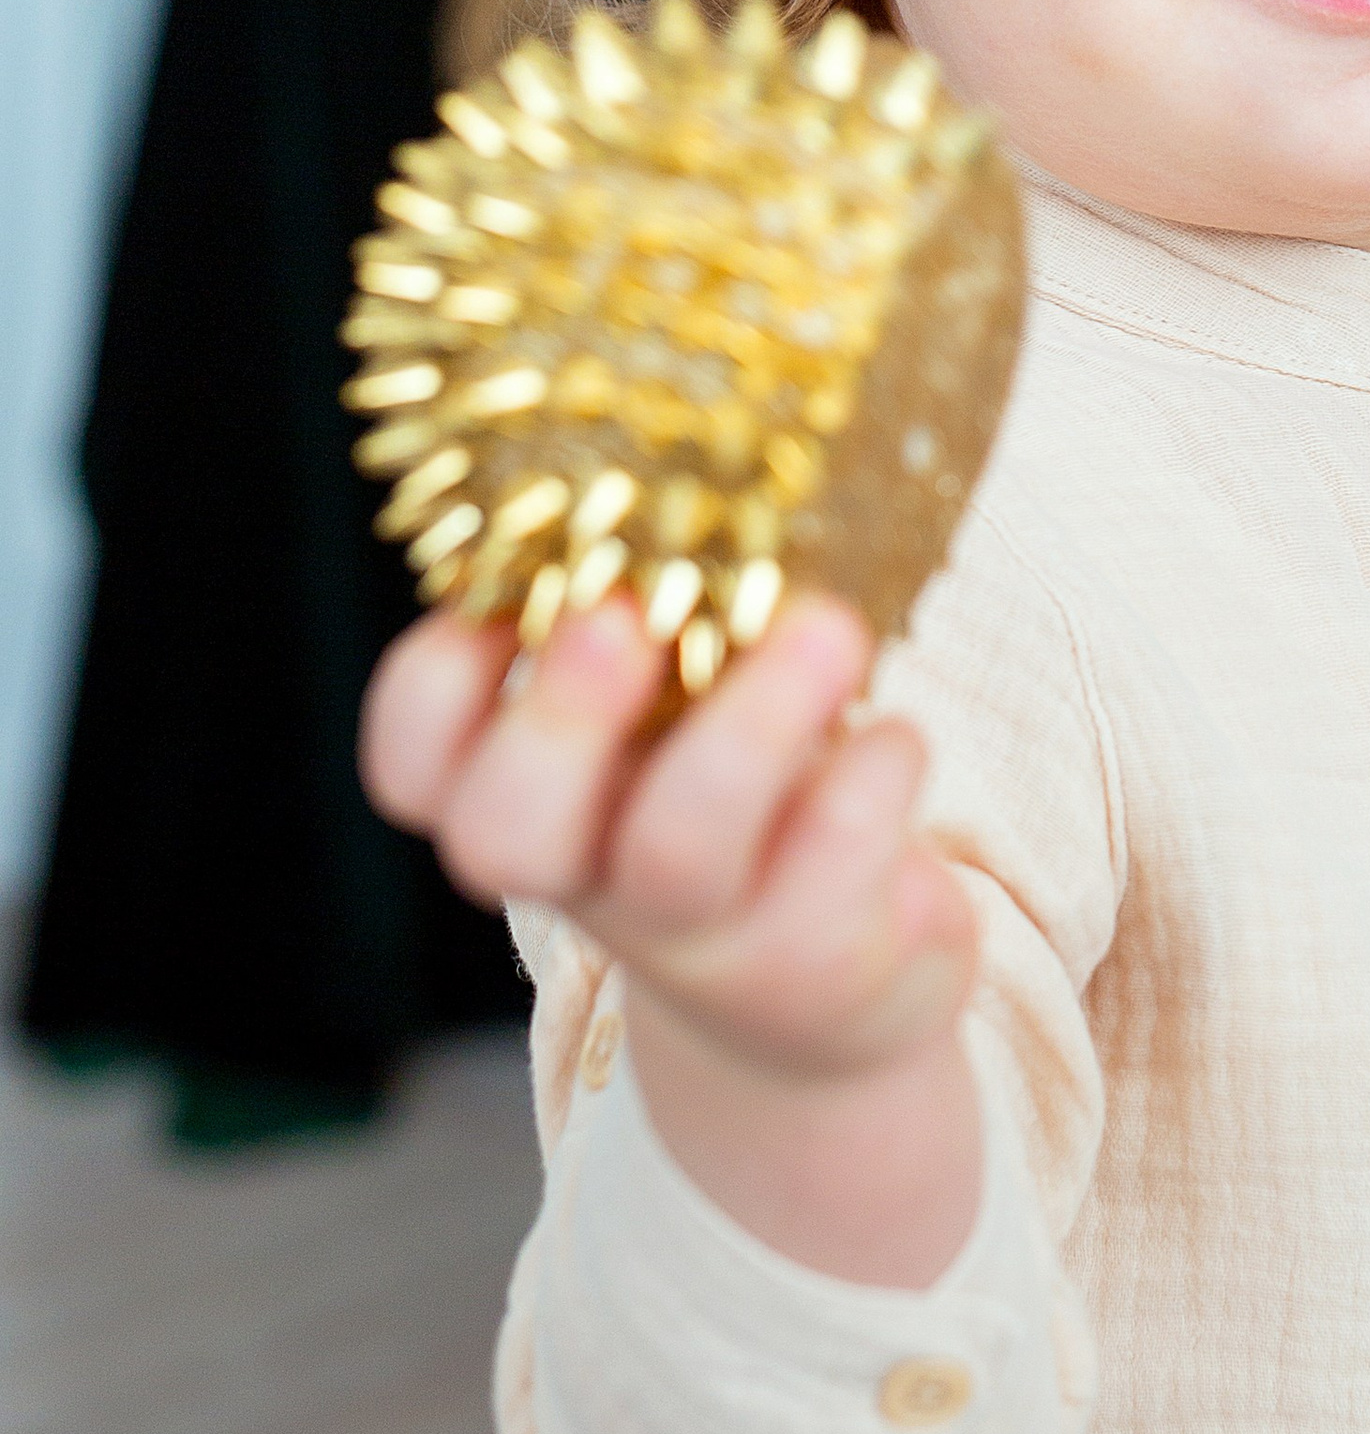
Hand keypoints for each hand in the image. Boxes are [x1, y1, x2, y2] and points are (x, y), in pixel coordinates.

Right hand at [361, 593, 980, 1282]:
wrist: (833, 988)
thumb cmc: (734, 784)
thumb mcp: (677, 704)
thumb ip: (657, 614)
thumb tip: (695, 446)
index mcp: (526, 796)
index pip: (412, 767)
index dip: (433, 685)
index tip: (506, 595)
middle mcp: (588, 874)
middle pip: (505, 833)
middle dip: (556, 715)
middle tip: (623, 613)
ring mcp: (698, 935)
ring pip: (675, 854)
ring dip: (748, 728)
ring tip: (825, 628)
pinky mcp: (817, 964)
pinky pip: (834, 862)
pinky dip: (871, 773)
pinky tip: (893, 735)